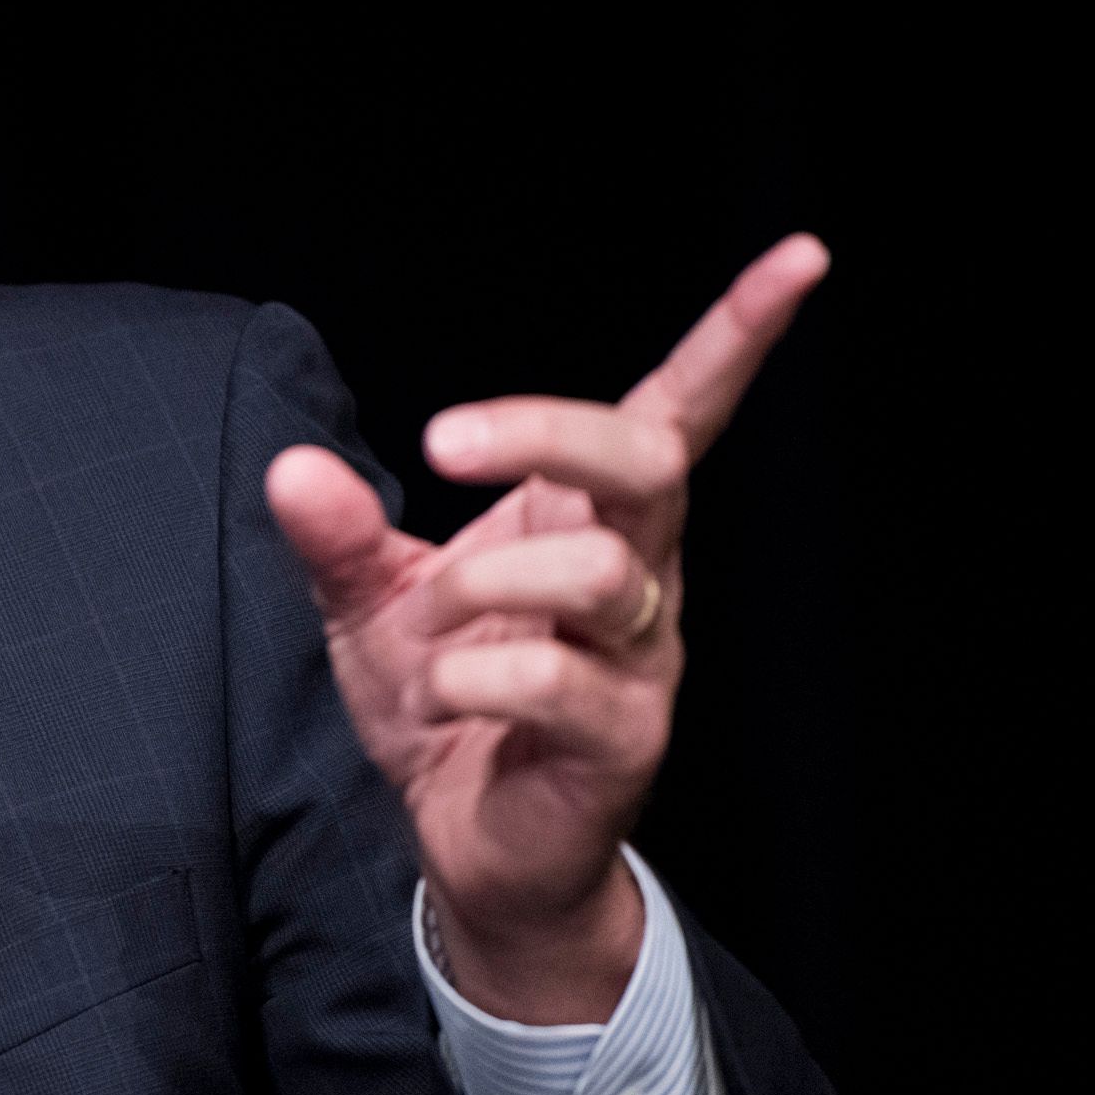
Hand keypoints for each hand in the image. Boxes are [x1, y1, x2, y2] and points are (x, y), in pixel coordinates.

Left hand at [264, 235, 828, 1022]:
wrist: (462, 840)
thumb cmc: (441, 701)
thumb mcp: (368, 601)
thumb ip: (337, 533)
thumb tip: (293, 468)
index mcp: (586, 518)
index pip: (674, 411)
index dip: (736, 335)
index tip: (801, 254)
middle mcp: (637, 573)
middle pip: (646, 462)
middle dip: (547, 432)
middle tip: (442, 440)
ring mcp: (640, 656)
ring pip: (601, 572)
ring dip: (486, 581)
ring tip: (431, 624)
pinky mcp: (624, 738)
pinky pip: (561, 682)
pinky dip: (473, 673)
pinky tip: (442, 694)